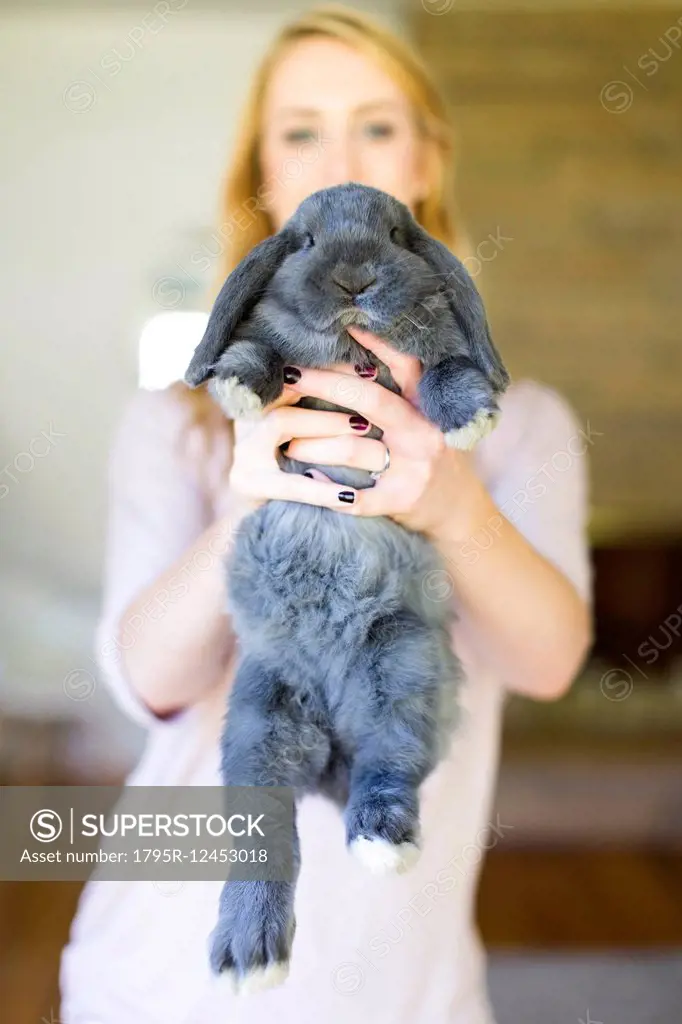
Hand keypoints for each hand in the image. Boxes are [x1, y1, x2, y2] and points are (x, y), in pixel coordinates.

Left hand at [228, 327, 491, 542]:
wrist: (458, 510)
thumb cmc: (430, 455)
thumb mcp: (425, 417)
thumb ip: (398, 393)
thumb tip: (350, 358)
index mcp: (428, 406)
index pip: (405, 365)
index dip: (376, 343)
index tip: (343, 324)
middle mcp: (424, 432)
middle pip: (370, 399)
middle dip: (324, 383)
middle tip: (288, 374)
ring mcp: (414, 468)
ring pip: (353, 448)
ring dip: (312, 444)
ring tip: (287, 442)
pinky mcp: (402, 501)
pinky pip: (356, 497)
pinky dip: (326, 491)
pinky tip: (306, 482)